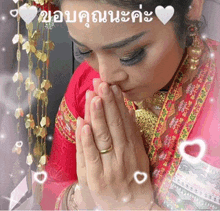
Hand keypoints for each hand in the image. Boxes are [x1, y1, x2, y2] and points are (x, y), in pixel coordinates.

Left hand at [76, 81, 153, 209]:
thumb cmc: (133, 183)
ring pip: (103, 136)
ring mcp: (110, 168)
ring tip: (93, 95)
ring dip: (98, 114)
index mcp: (134, 149)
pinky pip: (91, 156)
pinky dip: (86, 139)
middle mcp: (124, 156)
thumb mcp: (139, 158)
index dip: (118, 102)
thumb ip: (132, 135)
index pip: (125, 120)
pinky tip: (83, 123)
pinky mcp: (96, 179)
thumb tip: (129, 111)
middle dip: (107, 102)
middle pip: (115, 124)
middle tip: (102, 83)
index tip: (113, 85)